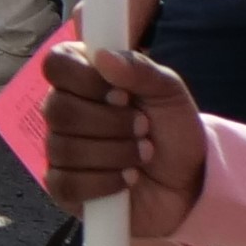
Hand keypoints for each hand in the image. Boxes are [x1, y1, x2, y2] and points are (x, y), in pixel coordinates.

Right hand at [35, 39, 208, 235]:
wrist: (189, 182)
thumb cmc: (171, 130)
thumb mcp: (169, 93)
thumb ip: (141, 69)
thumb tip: (103, 56)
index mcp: (82, 78)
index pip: (56, 64)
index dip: (85, 79)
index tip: (122, 94)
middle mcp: (62, 111)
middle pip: (57, 109)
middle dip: (110, 122)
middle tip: (143, 127)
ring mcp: (59, 151)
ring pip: (65, 149)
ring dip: (115, 153)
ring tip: (144, 153)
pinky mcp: (64, 188)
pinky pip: (67, 184)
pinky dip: (105, 182)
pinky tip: (128, 177)